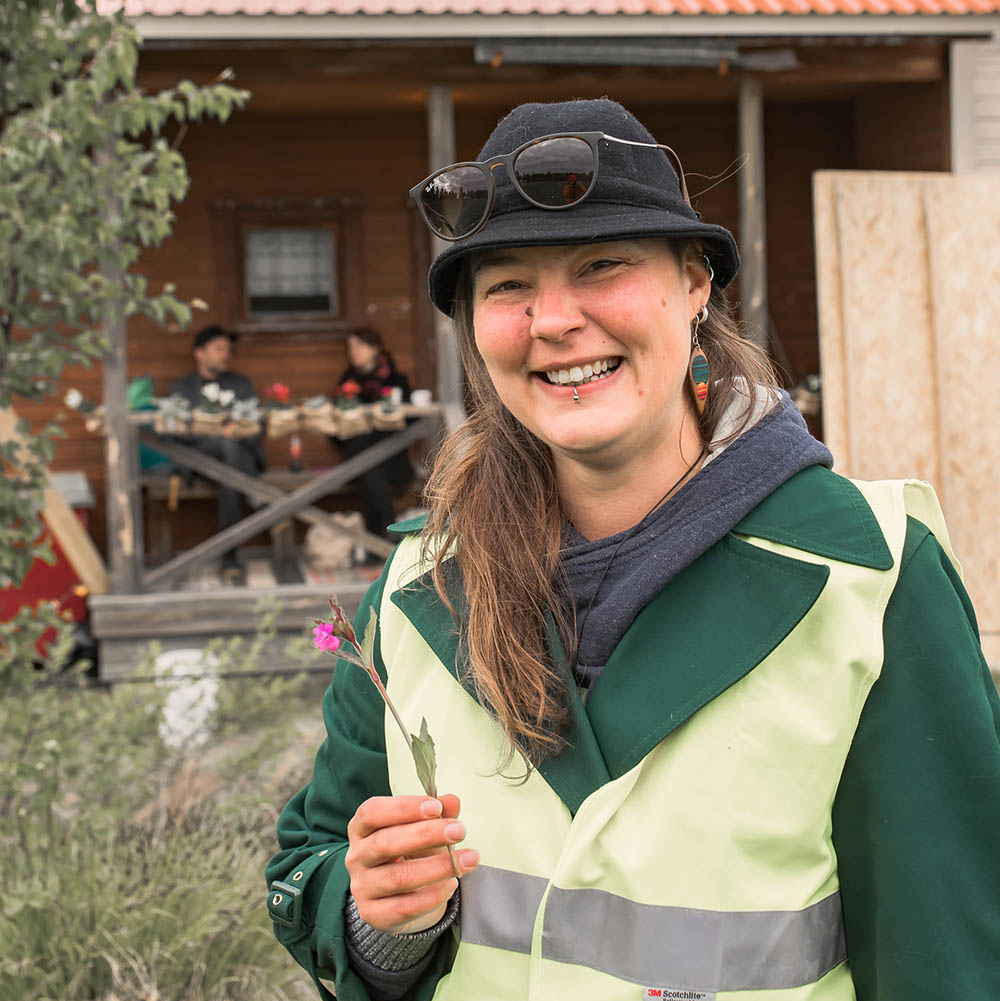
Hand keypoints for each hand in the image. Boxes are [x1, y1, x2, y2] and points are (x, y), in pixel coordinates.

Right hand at [345, 794, 478, 934]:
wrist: (404, 897)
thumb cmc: (411, 853)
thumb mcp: (425, 829)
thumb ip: (438, 814)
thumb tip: (451, 801)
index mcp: (362, 827)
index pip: (373, 812)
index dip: (404, 808)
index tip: (436, 807)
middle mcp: (356, 856)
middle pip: (385, 843)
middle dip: (426, 835)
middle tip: (459, 831)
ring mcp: (362, 887)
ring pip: (397, 877)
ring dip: (437, 867)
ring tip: (466, 860)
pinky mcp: (373, 914)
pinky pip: (403, 907)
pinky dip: (431, 896)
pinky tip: (450, 885)